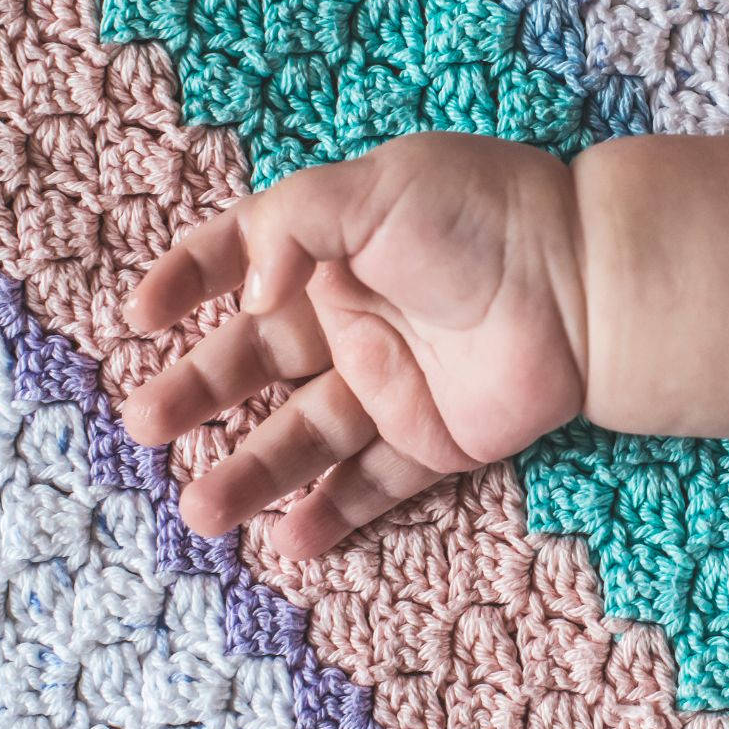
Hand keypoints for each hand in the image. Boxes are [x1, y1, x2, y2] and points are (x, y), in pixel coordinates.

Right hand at [122, 132, 587, 558]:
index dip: (188, 280)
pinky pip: (376, 483)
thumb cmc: (484, 216)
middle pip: (258, 361)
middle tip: (145, 425)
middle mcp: (358, 316)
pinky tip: (289, 541)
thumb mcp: (376, 187)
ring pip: (305, 436)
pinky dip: (334, 514)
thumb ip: (289, 225)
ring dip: (251, 474)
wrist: (588, 282)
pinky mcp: (439, 438)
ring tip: (201, 511)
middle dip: (197, 392)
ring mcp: (397, 382)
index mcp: (337, 247)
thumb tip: (246, 297)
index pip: (242, 258)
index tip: (140, 315)